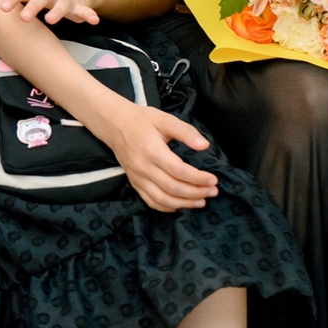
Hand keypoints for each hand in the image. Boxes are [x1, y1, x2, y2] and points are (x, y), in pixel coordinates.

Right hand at [103, 100, 219, 213]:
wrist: (115, 124)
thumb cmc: (142, 120)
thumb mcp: (165, 119)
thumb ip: (186, 132)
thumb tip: (205, 145)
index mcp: (152, 150)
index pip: (178, 170)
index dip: (198, 178)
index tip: (213, 179)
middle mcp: (143, 167)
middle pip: (172, 187)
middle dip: (196, 193)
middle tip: (213, 191)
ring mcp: (137, 178)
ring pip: (162, 199)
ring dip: (184, 203)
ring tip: (201, 201)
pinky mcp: (134, 183)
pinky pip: (151, 201)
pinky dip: (167, 207)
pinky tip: (181, 205)